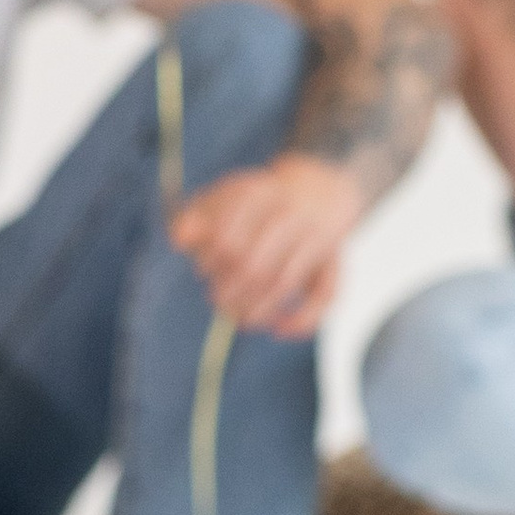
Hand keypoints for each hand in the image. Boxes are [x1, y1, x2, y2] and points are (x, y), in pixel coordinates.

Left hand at [171, 152, 363, 337]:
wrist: (323, 186)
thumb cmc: (264, 200)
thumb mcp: (228, 195)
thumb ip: (198, 214)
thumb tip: (178, 240)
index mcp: (262, 193)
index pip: (227, 237)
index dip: (210, 261)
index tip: (204, 268)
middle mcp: (293, 215)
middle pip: (255, 265)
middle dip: (229, 290)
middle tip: (217, 297)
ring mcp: (318, 239)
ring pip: (284, 283)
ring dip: (256, 309)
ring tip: (238, 316)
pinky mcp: (336, 262)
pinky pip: (326, 296)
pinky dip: (303, 320)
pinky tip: (278, 328)